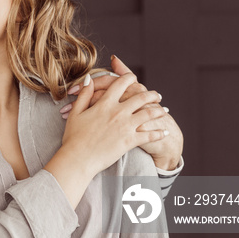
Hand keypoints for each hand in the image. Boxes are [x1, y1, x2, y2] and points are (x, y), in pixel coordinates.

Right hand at [59, 56, 182, 170]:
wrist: (78, 158)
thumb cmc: (74, 137)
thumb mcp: (76, 112)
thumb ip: (84, 94)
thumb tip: (89, 79)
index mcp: (105, 103)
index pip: (121, 83)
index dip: (129, 78)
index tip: (134, 79)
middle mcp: (118, 112)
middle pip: (140, 96)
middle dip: (151, 94)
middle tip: (157, 95)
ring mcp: (126, 126)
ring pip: (149, 113)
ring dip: (159, 111)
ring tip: (164, 110)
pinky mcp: (130, 141)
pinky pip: (150, 135)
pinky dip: (159, 133)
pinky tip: (164, 132)